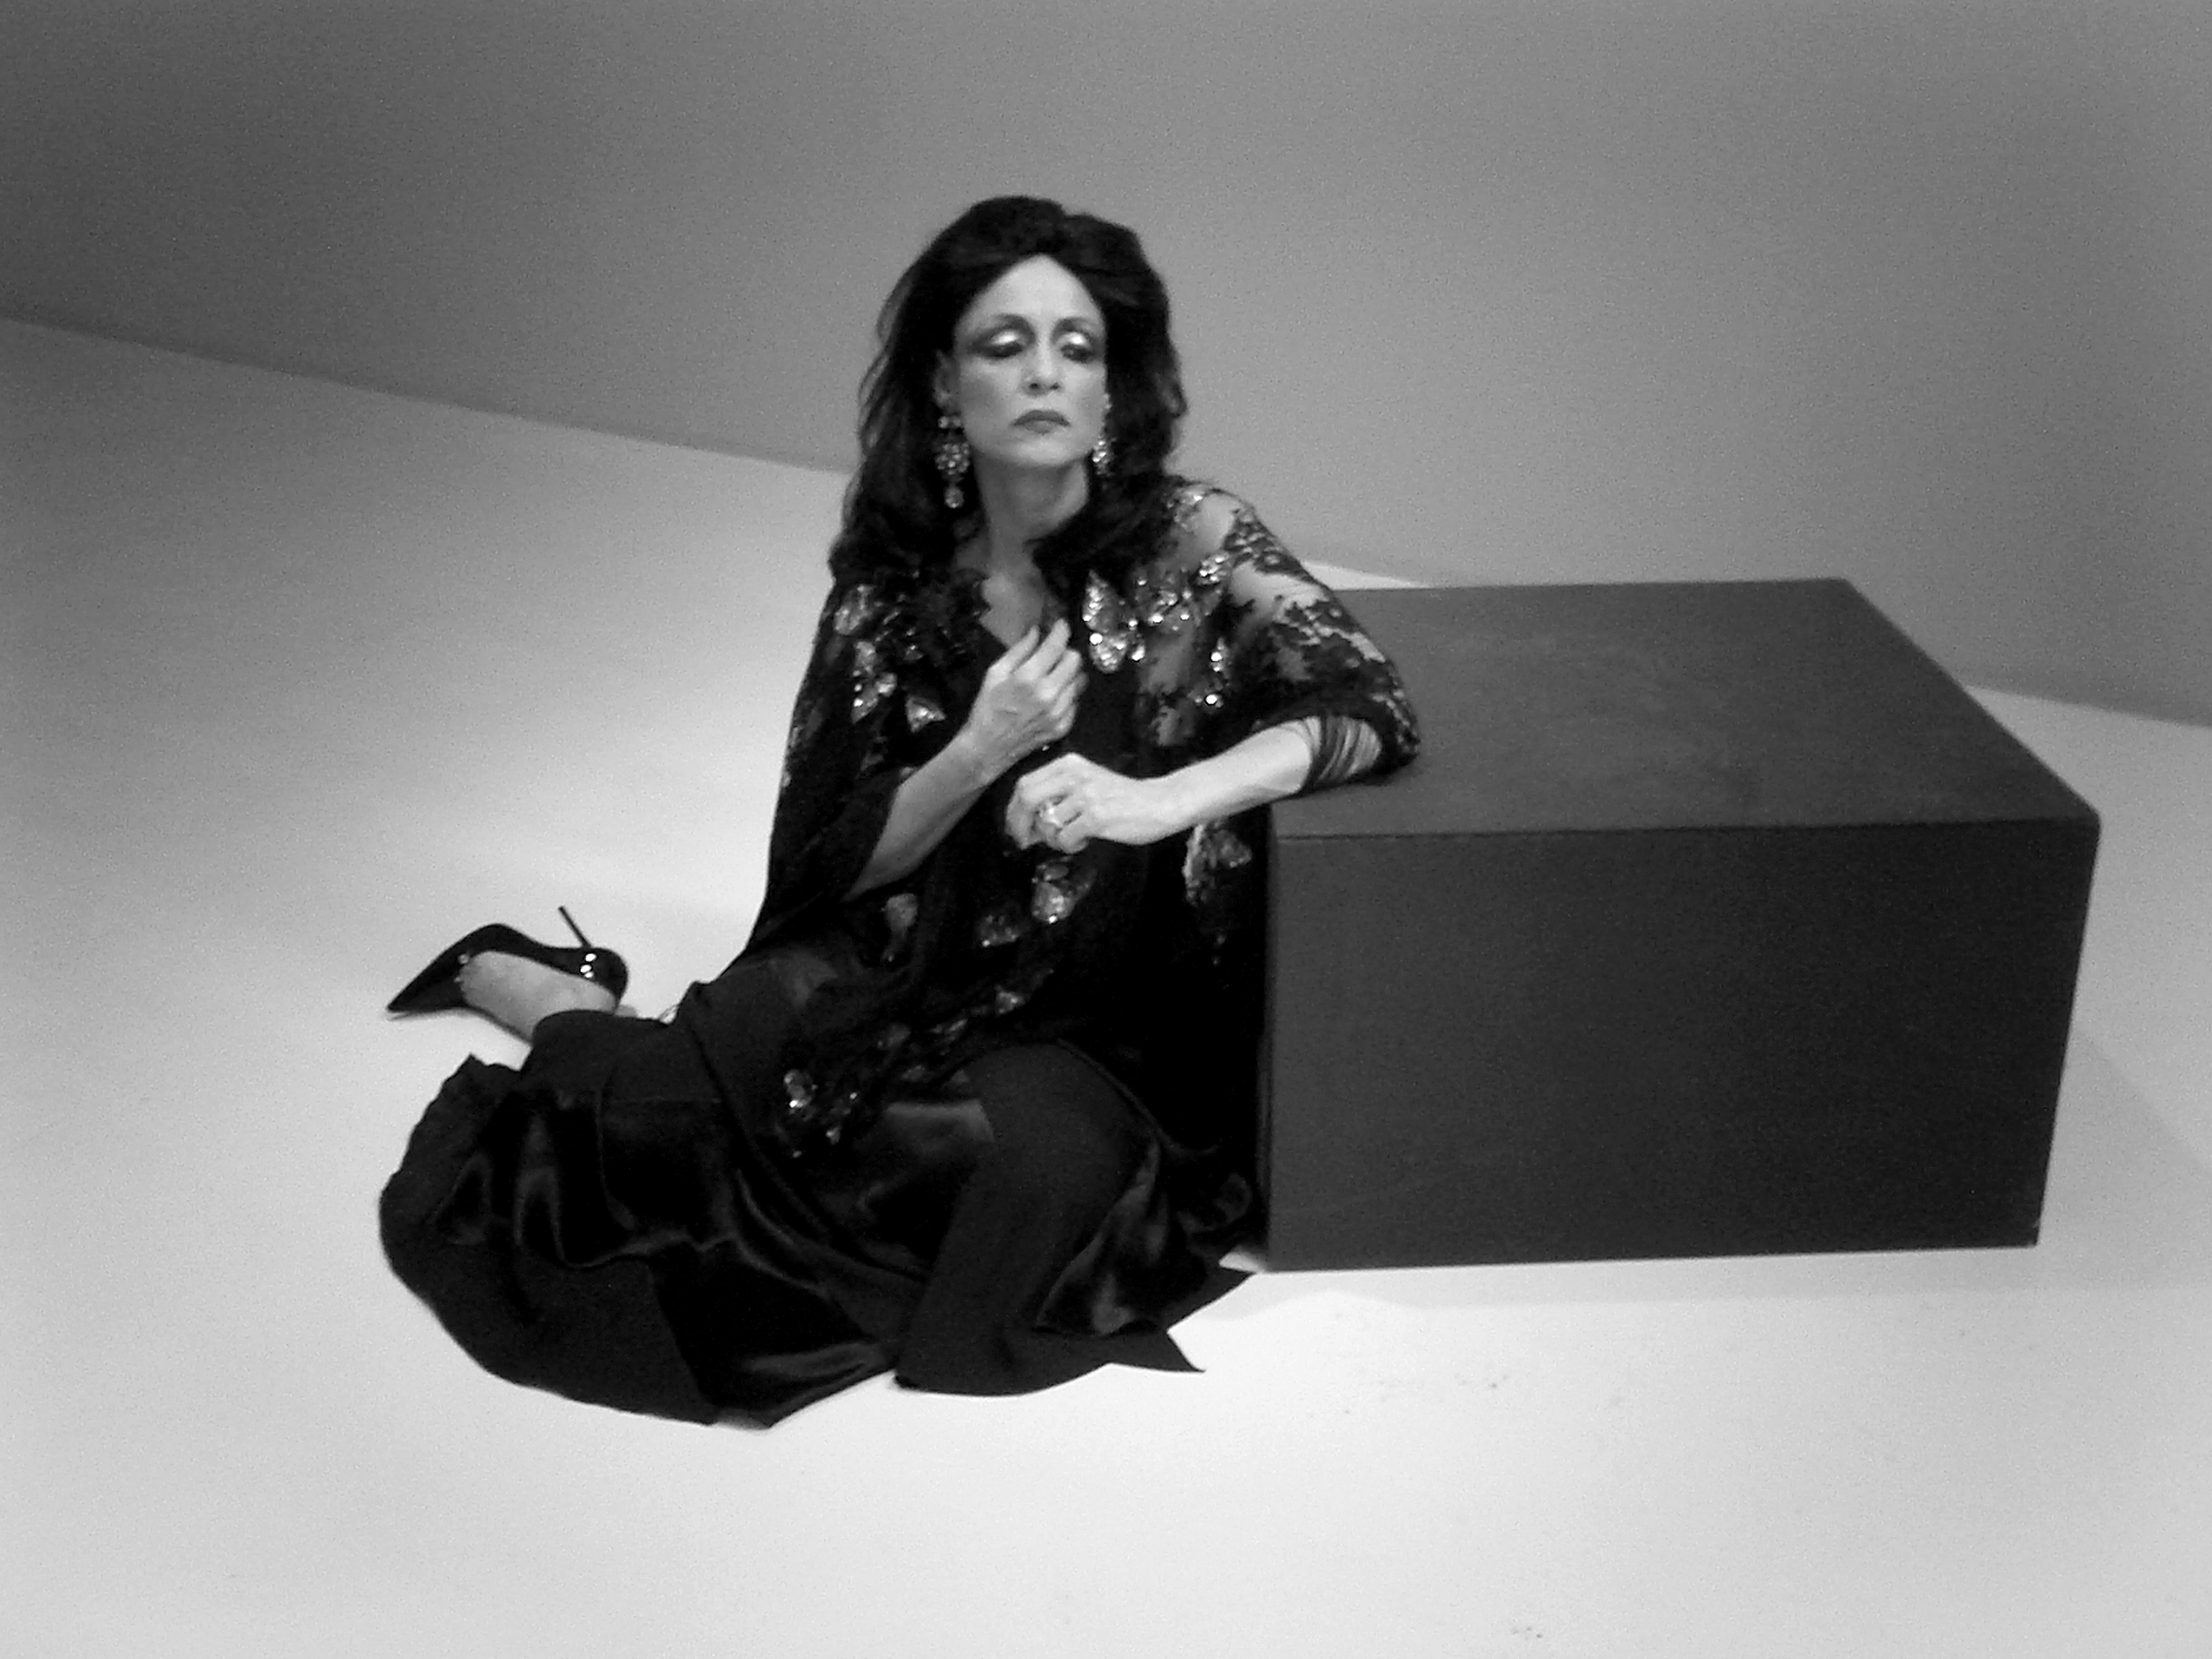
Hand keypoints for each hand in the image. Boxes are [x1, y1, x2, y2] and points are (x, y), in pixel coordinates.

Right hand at [959, 620, 1084, 775]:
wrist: (989, 748)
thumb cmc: (987, 707)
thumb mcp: (995, 673)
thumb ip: (1019, 651)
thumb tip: (1037, 631)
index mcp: (1028, 678)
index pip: (1057, 645)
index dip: (1061, 630)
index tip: (1061, 624)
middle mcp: (1049, 694)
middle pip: (1075, 660)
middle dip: (1066, 651)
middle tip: (1054, 654)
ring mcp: (1059, 712)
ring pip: (1080, 680)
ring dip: (1069, 673)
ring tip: (1053, 675)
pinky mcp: (1064, 727)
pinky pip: (1076, 701)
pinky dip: (1067, 694)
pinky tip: (1052, 696)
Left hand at [1006, 754, 1181, 852]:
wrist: (1161, 802)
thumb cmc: (1123, 797)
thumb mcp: (1087, 784)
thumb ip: (1058, 796)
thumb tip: (1028, 825)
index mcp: (1068, 764)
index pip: (1025, 783)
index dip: (1014, 809)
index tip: (1016, 828)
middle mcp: (1073, 775)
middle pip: (1027, 798)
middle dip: (1020, 825)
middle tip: (1025, 842)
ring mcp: (1085, 795)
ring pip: (1047, 823)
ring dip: (1053, 839)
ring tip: (1071, 839)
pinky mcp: (1096, 816)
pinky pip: (1065, 838)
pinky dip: (1069, 846)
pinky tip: (1083, 842)